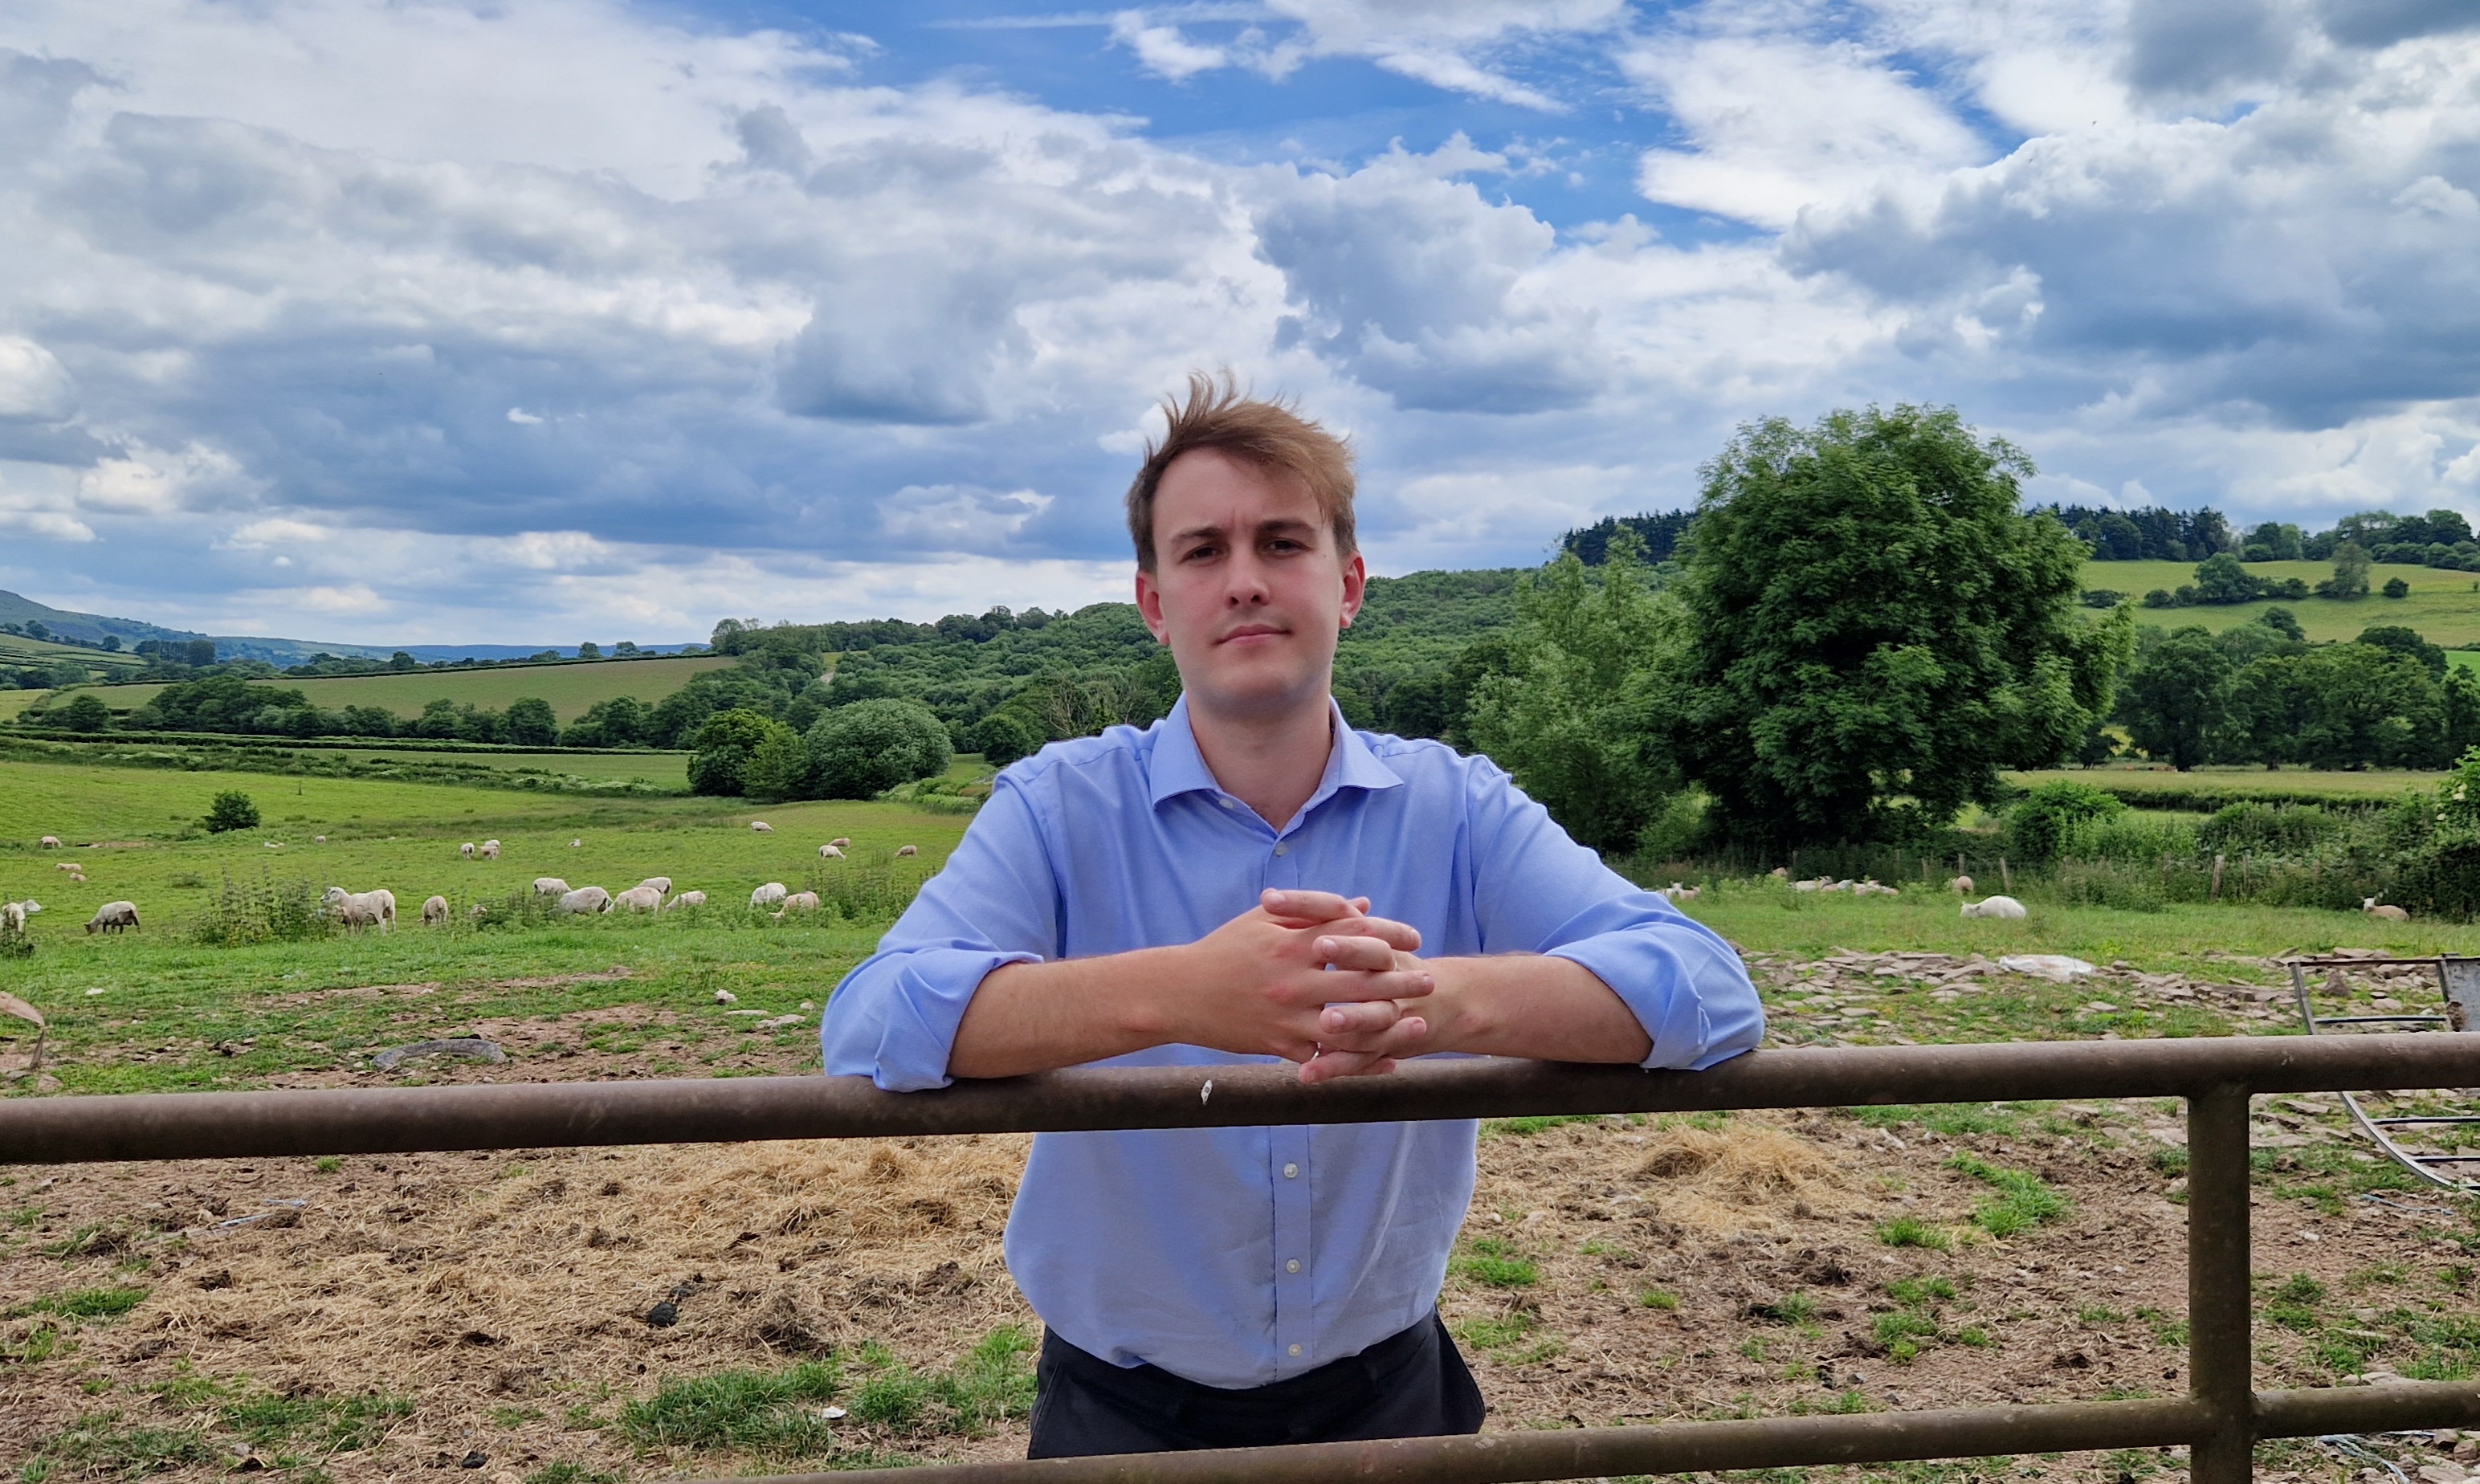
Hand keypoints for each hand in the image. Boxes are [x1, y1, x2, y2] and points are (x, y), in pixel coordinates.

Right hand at [1169, 889, 1430, 1082]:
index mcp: (1291, 942)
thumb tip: (1363, 903)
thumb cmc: (1223, 950)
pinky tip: (1385, 1060)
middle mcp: (1293, 979)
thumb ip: (1315, 911)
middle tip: (1428, 981)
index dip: (1388, 933)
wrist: (1179, 993)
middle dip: (1400, 981)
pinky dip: (1358, 1061)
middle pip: (1360, 980)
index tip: (1413, 939)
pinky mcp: (1280, 1044)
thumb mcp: (1265, 920)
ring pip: (1349, 1023)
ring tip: (1416, 1023)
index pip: (1352, 933)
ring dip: (1388, 1024)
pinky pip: (1327, 1056)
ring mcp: (1288, 1015)